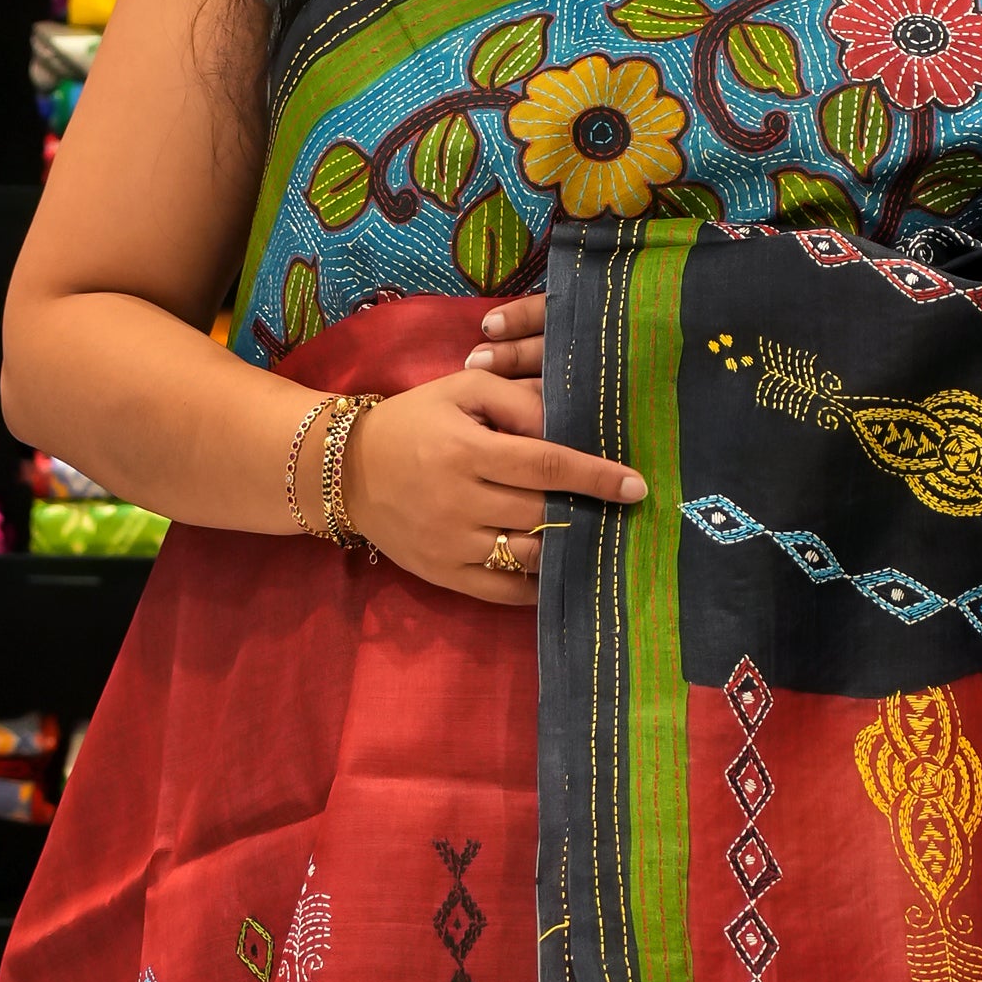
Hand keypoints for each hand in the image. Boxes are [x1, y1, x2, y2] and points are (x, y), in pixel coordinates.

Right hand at [340, 309, 640, 608]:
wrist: (346, 471)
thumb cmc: (415, 422)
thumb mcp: (461, 391)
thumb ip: (517, 399)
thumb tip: (568, 421)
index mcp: (466, 452)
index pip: (545, 465)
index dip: (594, 477)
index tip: (635, 487)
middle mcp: (459, 502)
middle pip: (541, 514)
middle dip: (583, 513)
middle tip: (615, 512)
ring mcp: (450, 544)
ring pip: (528, 556)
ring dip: (565, 550)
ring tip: (591, 539)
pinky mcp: (443, 574)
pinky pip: (503, 590)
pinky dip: (537, 585)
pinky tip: (557, 570)